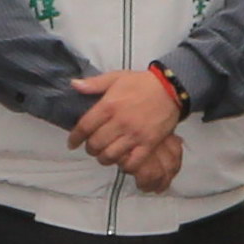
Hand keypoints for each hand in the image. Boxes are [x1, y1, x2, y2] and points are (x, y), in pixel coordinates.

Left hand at [73, 64, 187, 187]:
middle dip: (90, 148)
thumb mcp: (116, 77)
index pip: (85, 126)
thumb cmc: (141, 83)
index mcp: (109, 105)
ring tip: (105, 155)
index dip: (75, 138)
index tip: (72, 143)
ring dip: (104, 158)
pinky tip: (123, 161)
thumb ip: (94, 83)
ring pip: (110, 155)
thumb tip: (73, 85)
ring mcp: (135, 134)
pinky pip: (133, 162)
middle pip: (96, 144)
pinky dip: (125, 165)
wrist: (171, 88)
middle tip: (92, 148)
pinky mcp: (149, 143)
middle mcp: (120, 122)